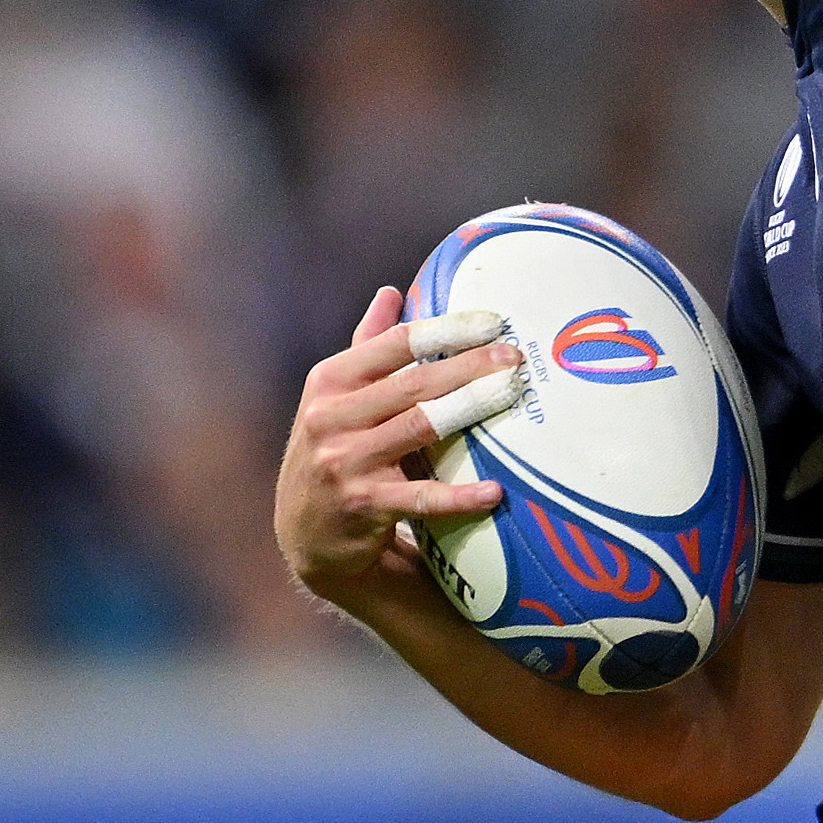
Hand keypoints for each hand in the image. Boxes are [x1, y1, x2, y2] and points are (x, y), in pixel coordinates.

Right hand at [275, 287, 519, 602]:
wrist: (306, 531)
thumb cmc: (335, 449)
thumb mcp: (336, 397)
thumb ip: (367, 346)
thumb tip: (391, 291)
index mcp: (330, 382)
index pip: (395, 344)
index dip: (447, 331)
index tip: (494, 323)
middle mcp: (330, 417)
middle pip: (415, 383)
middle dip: (470, 366)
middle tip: (516, 358)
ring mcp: (345, 462)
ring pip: (421, 427)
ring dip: (471, 409)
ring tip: (513, 395)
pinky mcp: (364, 505)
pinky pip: (421, 497)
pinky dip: (459, 496)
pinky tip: (495, 491)